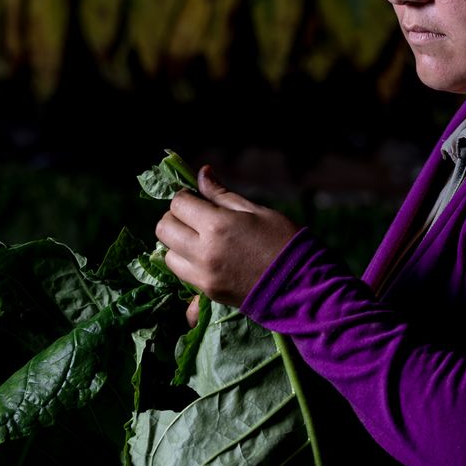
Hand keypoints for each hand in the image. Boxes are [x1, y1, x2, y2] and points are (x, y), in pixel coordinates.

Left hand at [155, 165, 300, 308]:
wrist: (300, 284)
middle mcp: (203, 251)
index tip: (197, 199)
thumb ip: (222, 194)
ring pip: (167, 255)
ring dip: (177, 244)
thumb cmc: (284, 241)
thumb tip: (202, 173)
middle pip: (164, 229)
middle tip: (194, 218)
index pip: (178, 204)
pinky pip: (180, 276)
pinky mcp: (208, 292)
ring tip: (198, 240)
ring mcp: (203, 275)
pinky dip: (185, 264)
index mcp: (217, 225)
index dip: (185, 197)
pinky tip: (203, 259)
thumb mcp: (256, 210)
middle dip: (175, 218)